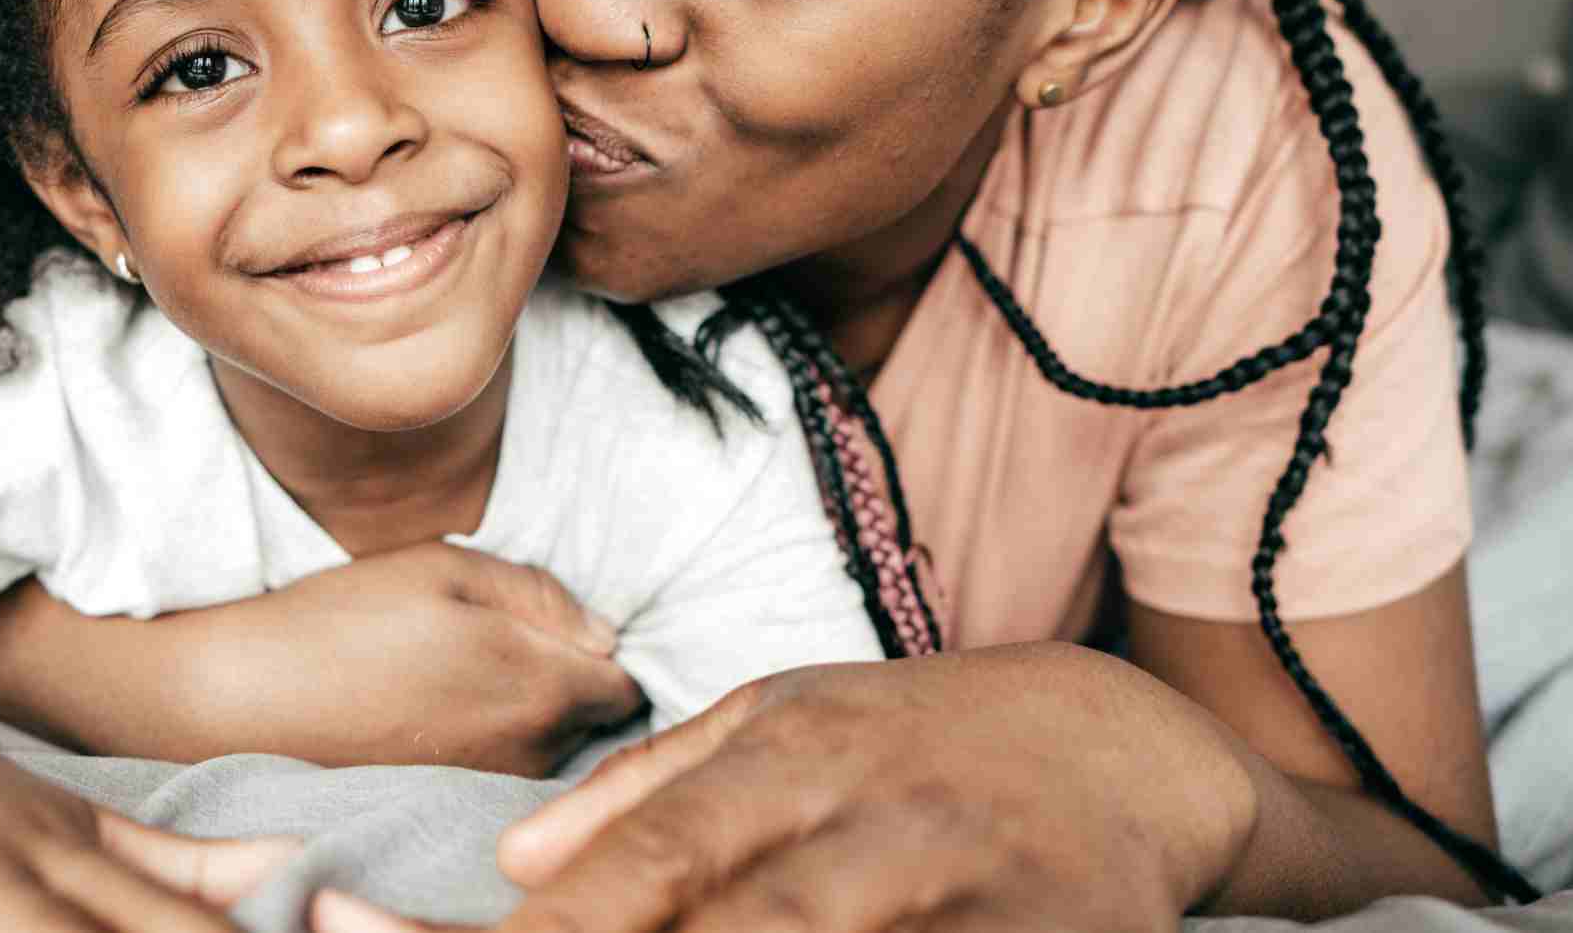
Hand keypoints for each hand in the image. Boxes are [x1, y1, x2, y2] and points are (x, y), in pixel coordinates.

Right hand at [181, 542, 645, 776]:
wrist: (247, 699)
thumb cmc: (343, 620)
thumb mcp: (444, 567)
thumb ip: (537, 593)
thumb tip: (602, 629)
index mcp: (540, 686)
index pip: (625, 685)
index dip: (602, 648)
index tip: (563, 623)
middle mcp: (529, 750)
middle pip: (590, 719)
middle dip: (571, 678)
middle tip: (508, 636)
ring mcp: (488, 785)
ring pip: (547, 744)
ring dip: (529, 708)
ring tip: (461, 666)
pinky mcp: (448, 801)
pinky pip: (500, 765)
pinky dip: (487, 735)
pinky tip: (434, 703)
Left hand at [311, 643, 1258, 932]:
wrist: (1121, 745)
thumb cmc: (915, 742)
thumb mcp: (783, 720)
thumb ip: (646, 787)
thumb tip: (512, 859)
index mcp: (797, 751)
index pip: (662, 844)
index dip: (572, 921)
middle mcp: (876, 817)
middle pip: (746, 920)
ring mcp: (966, 890)